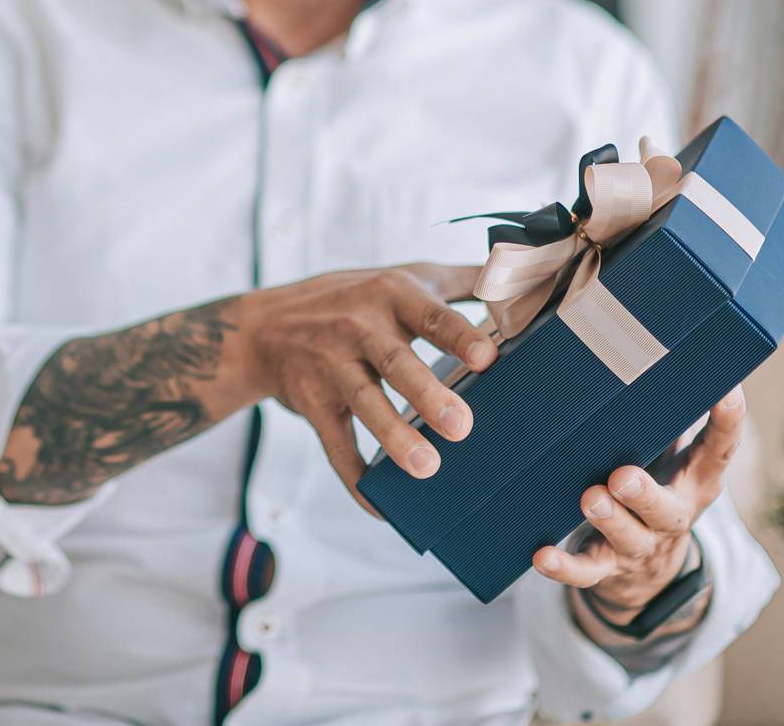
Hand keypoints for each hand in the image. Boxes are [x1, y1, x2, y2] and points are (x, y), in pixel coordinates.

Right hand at [224, 263, 497, 514]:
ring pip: (365, 403)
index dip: (458, 335)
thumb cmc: (351, 299)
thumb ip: (460, 278)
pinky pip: (334, 443)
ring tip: (426, 468)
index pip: (430, 315)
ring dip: (394, 435)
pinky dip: (355, 477)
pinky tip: (380, 507)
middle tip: (463, 426)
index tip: (488, 356)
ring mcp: (331, 365)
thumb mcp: (401, 277)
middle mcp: (358, 326)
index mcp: (391, 296)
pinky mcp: (312, 402)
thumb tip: (520, 277)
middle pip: (396, 361)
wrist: (263, 327)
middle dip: (427, 394)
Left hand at [530, 385, 745, 614]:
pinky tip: (541, 556)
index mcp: (695, 481)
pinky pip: (585, 571)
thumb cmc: (653, 485)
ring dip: (608, 519)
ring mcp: (638, 545)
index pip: (719, 451)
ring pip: (626, 537)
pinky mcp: (606, 567)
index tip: (727, 392)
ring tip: (591, 498)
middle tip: (623, 475)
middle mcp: (672, 515)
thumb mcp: (668, 453)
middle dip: (644, 493)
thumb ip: (660, 413)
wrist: (650, 571)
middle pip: (665, 508)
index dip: (728, 423)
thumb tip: (643, 342)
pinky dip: (564, 566)